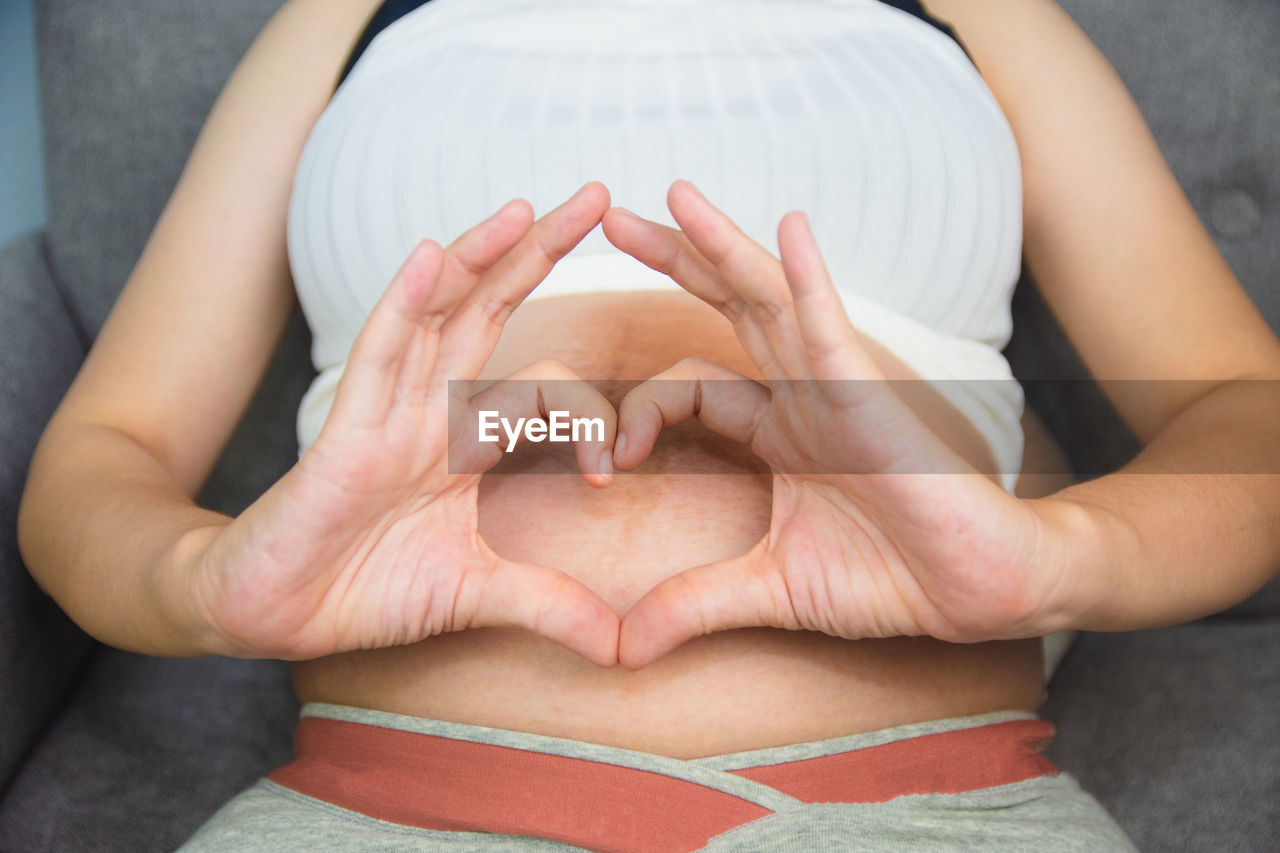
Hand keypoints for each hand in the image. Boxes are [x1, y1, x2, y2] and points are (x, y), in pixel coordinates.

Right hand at [190, 182, 622, 665]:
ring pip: (439, 315)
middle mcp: (430, 410)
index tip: (606, 476)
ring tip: (524, 207)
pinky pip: (378, 353)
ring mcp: (387, 411)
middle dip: (539, 255)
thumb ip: (551, 606)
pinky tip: (434, 254)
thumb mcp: (478, 594)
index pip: (539, 387)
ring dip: (481, 257)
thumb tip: (625, 650)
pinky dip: (405, 304)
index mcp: (465, 442)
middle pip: (491, 313)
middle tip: (594, 198)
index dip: (585, 416)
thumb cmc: (363, 588)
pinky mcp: (345, 430)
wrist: (270, 613)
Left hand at [602, 179, 1074, 668]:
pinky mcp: (872, 399)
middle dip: (673, 261)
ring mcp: (837, 387)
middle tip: (612, 216)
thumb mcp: (768, 588)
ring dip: (722, 247)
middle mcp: (802, 394)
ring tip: (673, 196)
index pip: (691, 388)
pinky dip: (810, 280)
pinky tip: (791, 228)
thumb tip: (619, 650)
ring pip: (771, 301)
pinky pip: (832, 331)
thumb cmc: (891, 576)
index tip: (609, 458)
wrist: (977, 590)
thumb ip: (692, 604)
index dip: (641, 410)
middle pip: (727, 310)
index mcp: (776, 429)